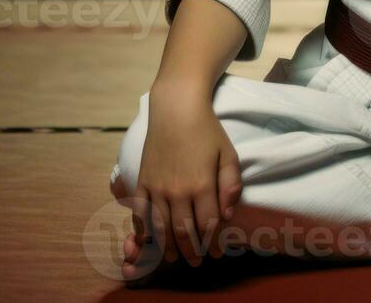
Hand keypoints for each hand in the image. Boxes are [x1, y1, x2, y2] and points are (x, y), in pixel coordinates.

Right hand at [134, 81, 243, 265]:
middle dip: (191, 251)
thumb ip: (231, 185)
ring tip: (174, 257)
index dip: (213, 243)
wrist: (176, 109)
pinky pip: (140, 212)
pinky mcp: (143, 181)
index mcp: (202, 185)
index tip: (216, 253)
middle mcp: (177, 190)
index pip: (208, 224)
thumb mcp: (228, 154)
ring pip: (160, 227)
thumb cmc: (207, 130)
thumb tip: (227, 214)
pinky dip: (143, 229)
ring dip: (167, 246)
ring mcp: (157, 187)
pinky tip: (148, 239)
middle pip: (183, 231)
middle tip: (195, 261)